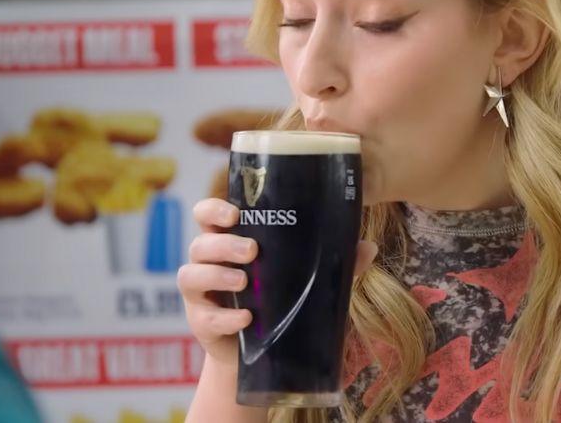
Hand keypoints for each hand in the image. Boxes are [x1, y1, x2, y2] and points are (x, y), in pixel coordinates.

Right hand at [178, 198, 377, 366]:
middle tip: (252, 250)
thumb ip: (335, 263)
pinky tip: (245, 319)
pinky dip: (225, 317)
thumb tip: (369, 247)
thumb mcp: (306, 278)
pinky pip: (205, 317)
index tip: (234, 213)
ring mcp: (201, 294)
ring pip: (191, 275)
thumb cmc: (281, 299)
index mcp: (229, 241)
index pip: (207, 215)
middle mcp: (208, 263)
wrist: (265, 351)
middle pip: (200, 244)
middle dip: (223, 244)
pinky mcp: (202, 324)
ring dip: (218, 275)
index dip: (213, 210)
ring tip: (244, 281)